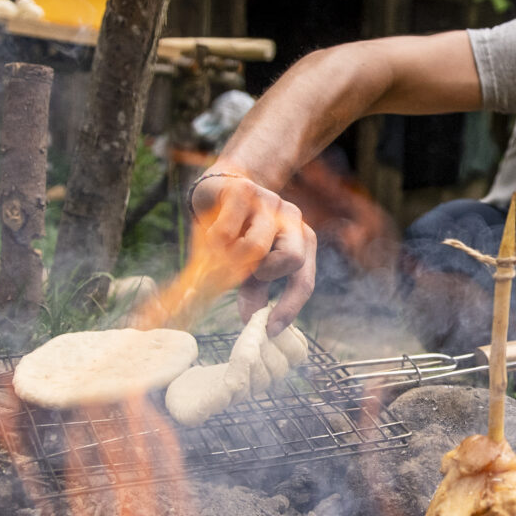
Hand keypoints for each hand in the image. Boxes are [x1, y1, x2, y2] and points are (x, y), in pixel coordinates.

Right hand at [190, 172, 318, 333]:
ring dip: (234, 260)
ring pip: (256, 248)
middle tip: (243, 273)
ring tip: (224, 252)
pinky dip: (215, 241)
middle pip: (291, 260)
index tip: (270, 330)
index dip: (289, 308)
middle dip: (264, 275)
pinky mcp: (244, 191)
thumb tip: (252, 321)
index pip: (304, 280)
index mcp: (302, 240)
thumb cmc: (239, 231)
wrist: (222, 184)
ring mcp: (270, 202)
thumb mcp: (251, 265)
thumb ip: (255, 289)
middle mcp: (293, 219)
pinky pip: (227, 231)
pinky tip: (212, 234)